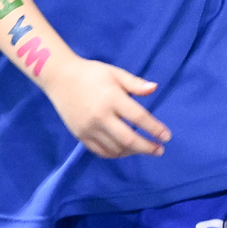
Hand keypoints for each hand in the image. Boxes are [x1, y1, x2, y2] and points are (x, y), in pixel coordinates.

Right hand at [39, 51, 169, 156]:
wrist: (59, 78)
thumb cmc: (91, 73)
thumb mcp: (115, 73)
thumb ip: (135, 83)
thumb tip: (155, 88)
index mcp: (112, 98)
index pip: (139, 118)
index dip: (155, 129)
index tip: (167, 136)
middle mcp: (100, 116)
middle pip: (129, 139)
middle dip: (147, 147)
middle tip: (160, 150)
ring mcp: (89, 128)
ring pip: (115, 149)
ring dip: (133, 152)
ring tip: (144, 148)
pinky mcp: (80, 135)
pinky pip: (101, 151)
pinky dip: (115, 154)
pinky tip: (125, 150)